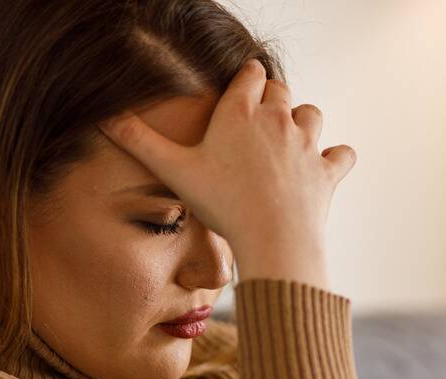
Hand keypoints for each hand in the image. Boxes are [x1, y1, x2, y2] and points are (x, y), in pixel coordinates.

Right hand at [96, 58, 355, 287]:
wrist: (272, 238)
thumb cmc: (223, 204)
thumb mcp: (174, 172)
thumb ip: (139, 142)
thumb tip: (103, 117)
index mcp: (240, 112)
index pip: (250, 74)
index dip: (246, 79)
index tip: (242, 89)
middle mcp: (277, 119)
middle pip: (280, 90)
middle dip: (271, 99)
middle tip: (258, 121)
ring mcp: (307, 144)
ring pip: (312, 114)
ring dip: (302, 122)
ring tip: (287, 141)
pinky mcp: (328, 171)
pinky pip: (342, 154)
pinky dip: (336, 158)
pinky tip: (325, 166)